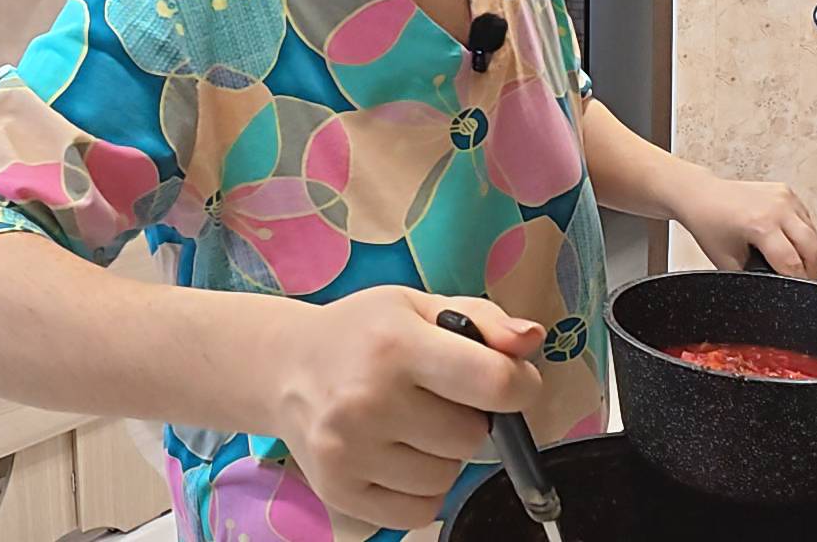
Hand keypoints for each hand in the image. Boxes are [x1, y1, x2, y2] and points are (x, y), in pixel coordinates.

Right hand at [267, 286, 544, 529]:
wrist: (285, 367)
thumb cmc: (362, 333)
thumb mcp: (420, 306)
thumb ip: (484, 321)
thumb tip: (531, 340)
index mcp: (396, 344)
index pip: (493, 383)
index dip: (520, 386)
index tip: (513, 384)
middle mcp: (369, 399)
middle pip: (473, 436)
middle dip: (469, 418)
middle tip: (437, 398)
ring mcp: (350, 450)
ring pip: (449, 476)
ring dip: (444, 455)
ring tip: (412, 425)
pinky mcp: (339, 490)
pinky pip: (420, 510)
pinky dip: (423, 489)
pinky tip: (399, 455)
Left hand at [674, 174, 816, 278]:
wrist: (701, 195)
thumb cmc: (708, 224)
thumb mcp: (726, 262)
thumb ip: (753, 278)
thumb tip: (774, 291)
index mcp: (760, 225)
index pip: (793, 264)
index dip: (797, 284)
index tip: (797, 294)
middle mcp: (777, 208)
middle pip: (814, 249)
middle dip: (812, 272)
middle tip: (803, 283)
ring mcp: (785, 197)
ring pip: (815, 234)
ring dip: (809, 253)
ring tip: (795, 264)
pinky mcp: (787, 192)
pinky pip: (807, 220)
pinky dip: (804, 235)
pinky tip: (789, 243)